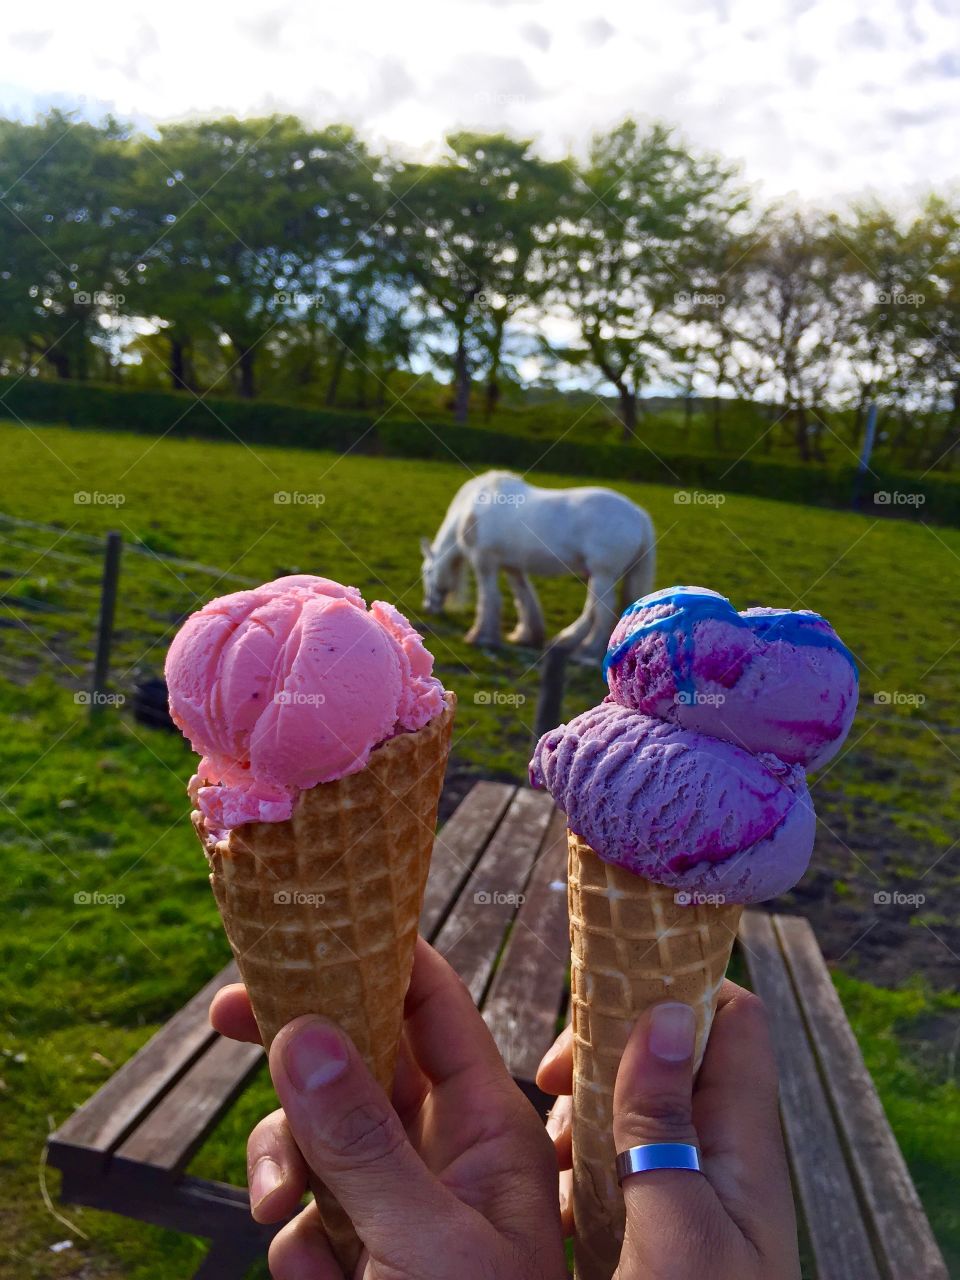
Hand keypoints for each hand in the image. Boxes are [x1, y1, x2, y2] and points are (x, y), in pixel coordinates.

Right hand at [210, 937, 566, 1279]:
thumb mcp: (425, 1246)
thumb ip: (365, 1144)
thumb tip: (305, 1032)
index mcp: (488, 1127)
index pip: (434, 1007)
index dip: (374, 957)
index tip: (301, 932)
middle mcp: (444, 1153)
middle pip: (361, 1061)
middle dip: (299, 1047)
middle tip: (227, 1017)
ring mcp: (400, 1205)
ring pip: (322, 1137)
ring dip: (286, 1165)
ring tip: (280, 1214)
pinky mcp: (362, 1256)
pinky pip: (309, 1215)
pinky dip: (297, 1241)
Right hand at [536, 981, 800, 1279]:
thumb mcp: (677, 1226)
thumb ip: (667, 1123)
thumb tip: (669, 1010)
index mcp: (745, 1144)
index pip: (733, 1019)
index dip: (674, 989)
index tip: (600, 1005)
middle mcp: (725, 1158)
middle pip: (671, 1057)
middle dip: (604, 1057)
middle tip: (552, 1087)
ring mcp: (696, 1193)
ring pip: (637, 1111)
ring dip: (584, 1118)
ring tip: (551, 1158)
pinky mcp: (665, 1230)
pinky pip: (621, 1168)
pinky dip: (580, 1171)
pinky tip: (556, 1202)